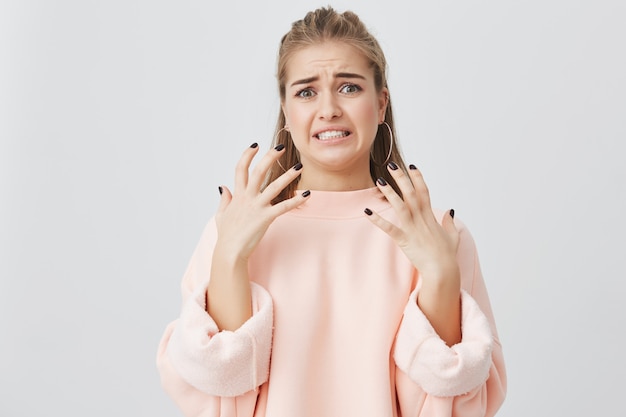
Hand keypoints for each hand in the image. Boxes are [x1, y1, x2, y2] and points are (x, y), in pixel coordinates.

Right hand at [215, 143, 309, 262]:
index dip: (247, 155)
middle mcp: (247, 197)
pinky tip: (307, 195)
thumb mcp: (221, 214)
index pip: (240, 169)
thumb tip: (223, 186)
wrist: (230, 251)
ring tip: (300, 167)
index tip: (255, 145)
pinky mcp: (265, 218)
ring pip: (274, 186)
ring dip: (288, 175)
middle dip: (269, 157)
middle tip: (280, 146)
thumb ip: (224, 199)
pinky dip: (296, 201)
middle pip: (258, 171)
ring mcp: (257, 207)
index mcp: (237, 195)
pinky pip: (283, 207)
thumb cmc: (227, 235)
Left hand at [365, 162, 459, 283]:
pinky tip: (367, 211)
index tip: (411, 165)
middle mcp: (421, 219)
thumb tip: (451, 211)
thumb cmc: (447, 255)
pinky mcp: (404, 240)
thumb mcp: (453, 235)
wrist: (443, 271)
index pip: (424, 191)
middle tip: (392, 165)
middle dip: (401, 178)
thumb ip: (450, 222)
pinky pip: (389, 228)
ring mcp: (412, 228)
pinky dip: (377, 219)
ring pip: (400, 206)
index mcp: (430, 216)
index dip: (417, 177)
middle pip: (411, 193)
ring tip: (380, 180)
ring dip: (389, 192)